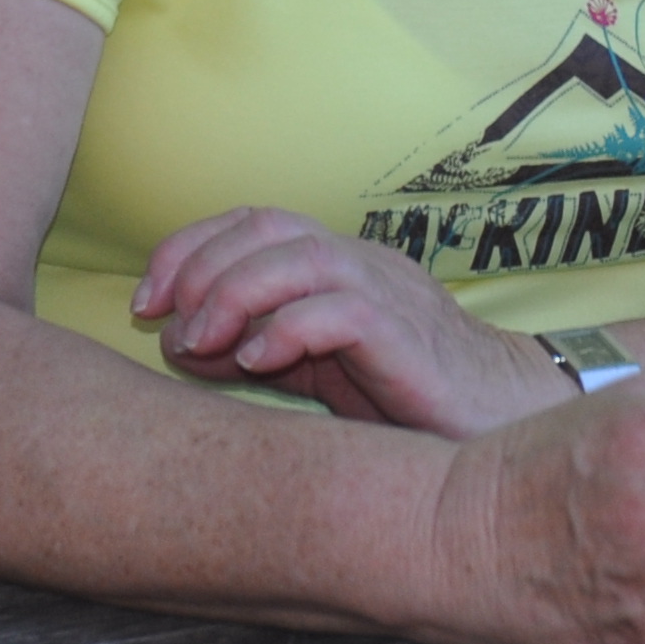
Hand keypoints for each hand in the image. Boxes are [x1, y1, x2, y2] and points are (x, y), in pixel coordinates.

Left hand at [132, 206, 555, 436]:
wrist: (497, 422)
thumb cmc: (402, 397)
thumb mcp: (312, 368)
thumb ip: (250, 347)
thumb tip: (178, 342)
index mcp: (337, 264)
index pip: (255, 221)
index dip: (190, 247)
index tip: (147, 300)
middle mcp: (361, 264)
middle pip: (270, 226)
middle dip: (202, 268)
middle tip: (168, 323)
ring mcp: (388, 294)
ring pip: (302, 258)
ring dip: (235, 294)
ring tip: (201, 343)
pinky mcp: (406, 337)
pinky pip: (342, 312)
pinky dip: (286, 329)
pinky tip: (256, 361)